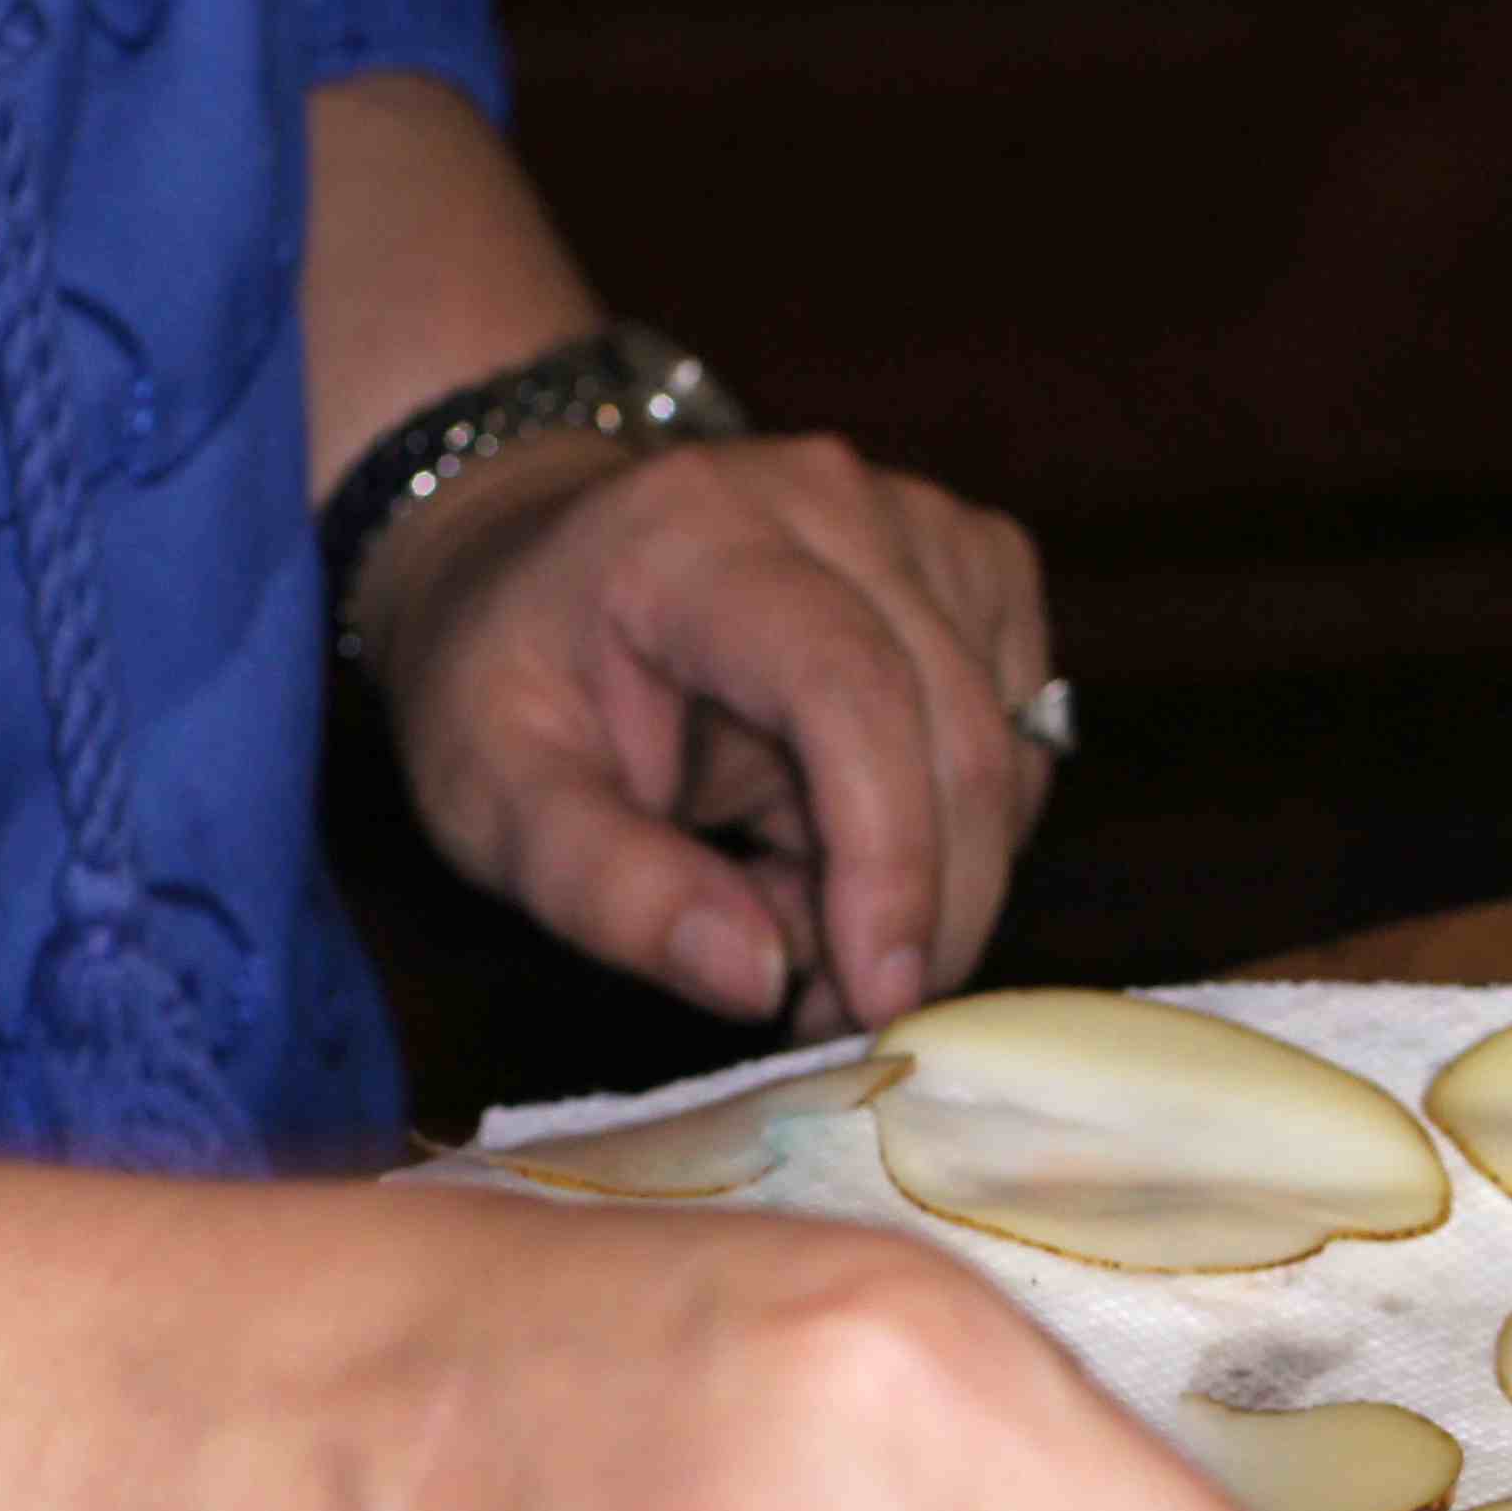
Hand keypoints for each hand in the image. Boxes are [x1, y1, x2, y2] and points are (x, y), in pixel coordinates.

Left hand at [360, 430, 1053, 1034]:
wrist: (525, 562)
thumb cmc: (503, 682)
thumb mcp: (493, 799)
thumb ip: (610, 890)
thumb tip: (759, 981)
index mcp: (698, 536)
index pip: (851, 690)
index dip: (890, 857)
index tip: (879, 1000)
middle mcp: (833, 502)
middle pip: (958, 738)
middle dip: (919, 913)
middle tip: (825, 1007)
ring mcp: (922, 522)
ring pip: (1002, 756)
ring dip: (929, 877)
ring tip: (793, 896)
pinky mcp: (976, 561)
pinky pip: (1018, 738)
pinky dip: (952, 826)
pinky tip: (849, 831)